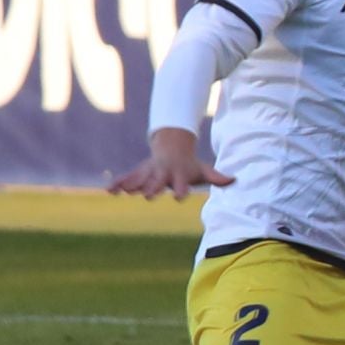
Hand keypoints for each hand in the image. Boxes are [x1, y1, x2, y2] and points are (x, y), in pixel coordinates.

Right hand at [107, 128, 233, 199]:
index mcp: (179, 175)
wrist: (172, 147)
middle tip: (148, 196)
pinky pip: (127, 178)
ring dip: (132, 185)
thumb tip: (235, 180)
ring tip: (122, 192)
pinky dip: (118, 183)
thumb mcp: (204, 170)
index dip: (181, 191)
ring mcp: (149, 172)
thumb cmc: (190, 164)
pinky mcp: (139, 172)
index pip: (181, 184)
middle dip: (153, 188)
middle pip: (158, 182)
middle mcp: (163, 173)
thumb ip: (217, 177)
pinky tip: (109, 191)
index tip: (179, 197)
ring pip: (140, 179)